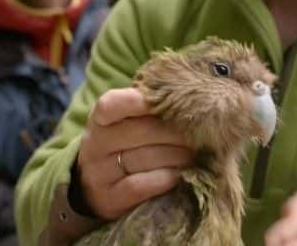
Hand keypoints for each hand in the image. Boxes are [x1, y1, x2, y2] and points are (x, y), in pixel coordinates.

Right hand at [77, 88, 193, 218]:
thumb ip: (150, 109)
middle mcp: (95, 144)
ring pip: (144, 158)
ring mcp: (99, 173)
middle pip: (141, 131)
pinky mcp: (109, 198)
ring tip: (196, 155)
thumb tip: (189, 98)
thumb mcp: (128, 123)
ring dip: (177, 156)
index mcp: (99, 119)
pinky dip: (165, 178)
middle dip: (176, 133)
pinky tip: (181, 175)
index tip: (171, 101)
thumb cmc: (126, 145)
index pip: (112, 104)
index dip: (140, 101)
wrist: (100, 188)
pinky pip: (139, 185)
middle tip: (202, 134)